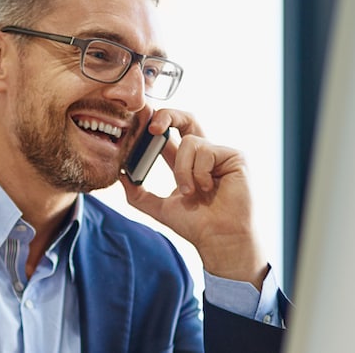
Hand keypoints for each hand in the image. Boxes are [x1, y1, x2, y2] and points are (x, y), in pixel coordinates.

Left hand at [121, 109, 266, 289]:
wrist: (219, 238)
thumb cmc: (196, 225)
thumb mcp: (159, 207)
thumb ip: (138, 192)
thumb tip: (119, 175)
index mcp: (186, 162)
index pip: (168, 134)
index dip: (153, 124)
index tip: (136, 120)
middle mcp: (204, 153)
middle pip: (185, 119)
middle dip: (167, 115)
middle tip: (151, 126)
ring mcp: (220, 153)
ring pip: (189, 142)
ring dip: (183, 171)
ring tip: (191, 193)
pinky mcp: (234, 156)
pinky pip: (205, 151)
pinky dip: (199, 173)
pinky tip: (209, 189)